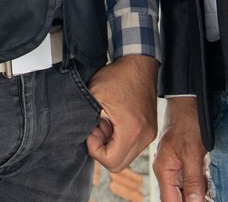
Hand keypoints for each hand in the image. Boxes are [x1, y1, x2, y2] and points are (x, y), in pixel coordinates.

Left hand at [83, 55, 157, 172]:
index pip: (110, 161)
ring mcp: (149, 134)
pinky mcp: (149, 130)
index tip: (91, 130)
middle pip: (118, 164)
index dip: (94, 149)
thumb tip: (79, 135)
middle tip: (96, 127)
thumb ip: (85, 118)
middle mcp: (144, 136)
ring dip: (111, 144)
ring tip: (105, 122)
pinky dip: (119, 140)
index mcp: (131, 130)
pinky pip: (132, 147)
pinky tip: (113, 121)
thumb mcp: (94, 94)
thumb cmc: (118, 76)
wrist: (139, 63)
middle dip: (102, 149)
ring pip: (125, 157)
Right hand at [151, 97, 208, 201]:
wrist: (187, 102)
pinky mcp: (180, 161)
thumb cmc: (187, 122)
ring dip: (195, 194)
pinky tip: (206, 183)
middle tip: (207, 198)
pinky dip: (197, 184)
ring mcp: (172, 166)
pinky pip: (187, 180)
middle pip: (176, 198)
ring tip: (207, 193)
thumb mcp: (192, 153)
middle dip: (192, 200)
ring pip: (183, 190)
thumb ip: (193, 180)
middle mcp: (165, 171)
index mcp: (164, 170)